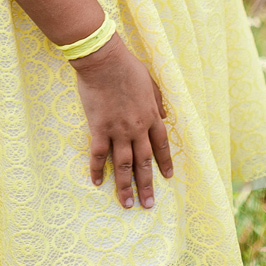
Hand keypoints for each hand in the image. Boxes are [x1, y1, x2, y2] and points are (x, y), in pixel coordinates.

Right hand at [72, 35, 172, 207]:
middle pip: (144, 162)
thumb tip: (165, 115)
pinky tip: (97, 182)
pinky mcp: (100, 128)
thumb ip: (158, 100)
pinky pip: (99, 154)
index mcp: (151, 115)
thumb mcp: (150, 81)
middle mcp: (137, 128)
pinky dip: (98, 169)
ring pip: (124, 164)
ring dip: (126, 186)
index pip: (161, 145)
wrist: (105, 61)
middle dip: (147, 185)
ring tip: (127, 204)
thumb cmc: (127, 66)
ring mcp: (118, 130)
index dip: (164, 162)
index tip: (167, 177)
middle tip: (148, 205)